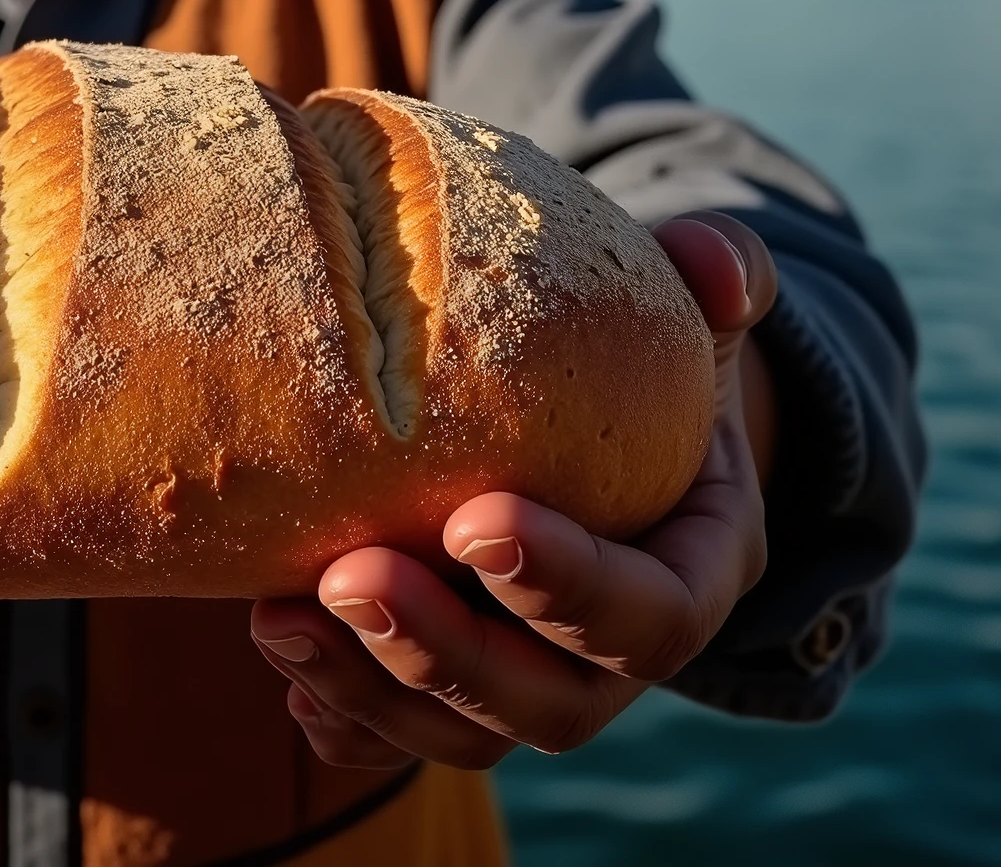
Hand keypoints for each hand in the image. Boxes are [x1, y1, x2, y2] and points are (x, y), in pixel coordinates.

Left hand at [249, 213, 774, 773]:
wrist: (590, 416)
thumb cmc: (641, 354)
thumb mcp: (687, 312)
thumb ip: (718, 277)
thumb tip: (713, 261)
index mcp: (694, 568)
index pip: (651, 614)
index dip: (567, 585)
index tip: (474, 518)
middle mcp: (615, 653)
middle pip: (550, 700)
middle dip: (448, 652)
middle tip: (353, 572)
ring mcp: (532, 679)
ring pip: (467, 732)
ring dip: (372, 688)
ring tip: (282, 614)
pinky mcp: (454, 689)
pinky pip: (398, 739)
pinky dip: (343, 718)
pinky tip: (286, 664)